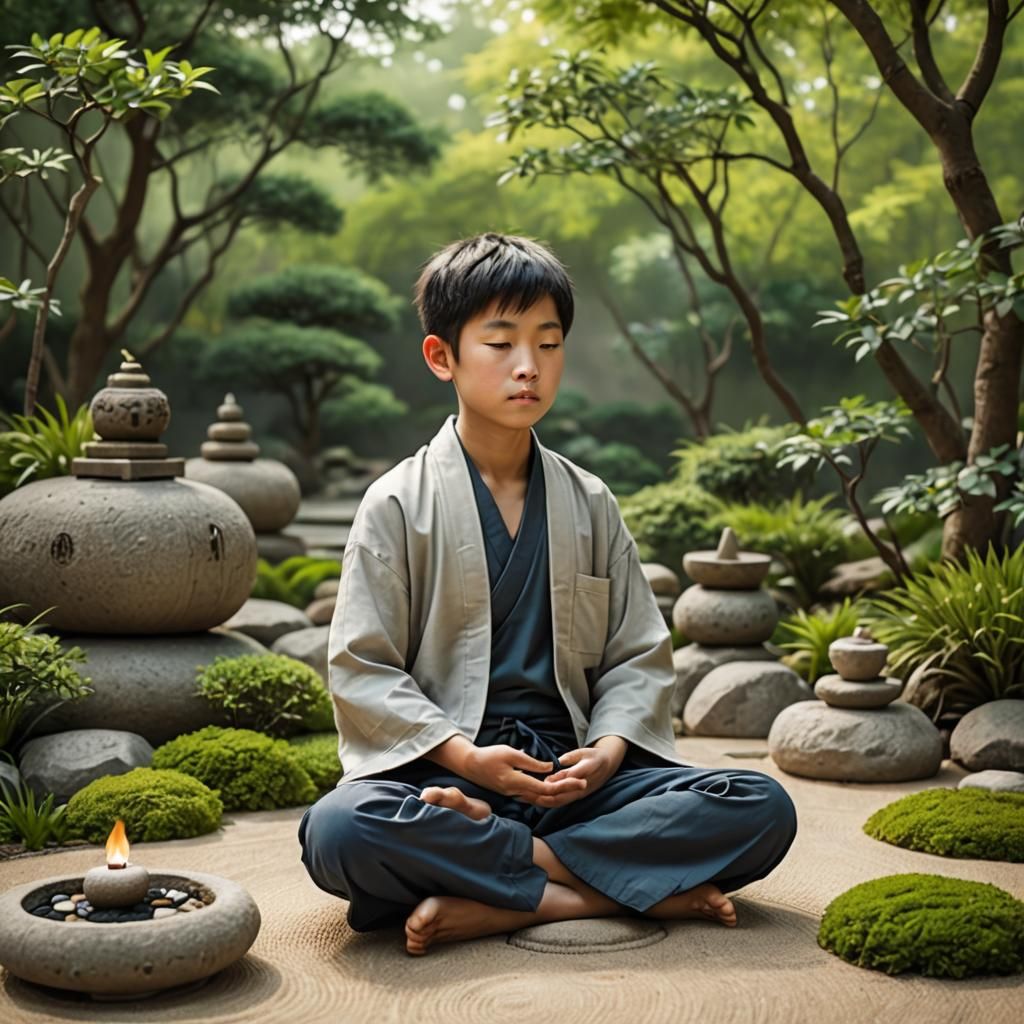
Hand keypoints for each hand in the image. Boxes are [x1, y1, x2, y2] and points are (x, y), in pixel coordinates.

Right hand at [464, 744, 587, 805]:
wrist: (470, 765)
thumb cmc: (489, 756)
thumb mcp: (510, 754)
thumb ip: (530, 763)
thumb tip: (550, 769)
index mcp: (517, 782)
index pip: (546, 789)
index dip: (564, 785)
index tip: (580, 780)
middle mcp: (517, 792)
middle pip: (546, 797)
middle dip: (566, 791)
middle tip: (583, 784)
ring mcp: (514, 794)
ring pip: (540, 799)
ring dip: (557, 794)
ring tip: (572, 787)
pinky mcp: (512, 792)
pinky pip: (533, 797)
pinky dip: (546, 794)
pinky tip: (554, 789)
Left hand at [531, 746, 618, 808]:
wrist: (607, 766)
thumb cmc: (593, 756)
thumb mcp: (584, 753)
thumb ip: (571, 758)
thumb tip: (557, 764)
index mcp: (585, 773)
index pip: (570, 778)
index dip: (556, 780)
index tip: (542, 780)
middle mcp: (581, 788)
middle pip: (559, 796)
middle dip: (539, 796)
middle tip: (523, 792)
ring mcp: (577, 795)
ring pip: (556, 802)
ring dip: (539, 801)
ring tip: (522, 796)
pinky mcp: (573, 798)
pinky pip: (557, 802)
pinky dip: (543, 802)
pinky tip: (531, 799)